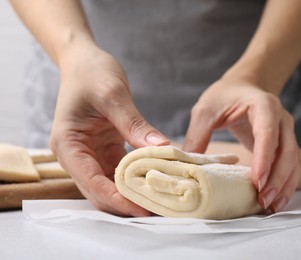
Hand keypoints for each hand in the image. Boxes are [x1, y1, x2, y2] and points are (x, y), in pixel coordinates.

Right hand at [50, 46, 168, 215]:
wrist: (84, 61)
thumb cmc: (91, 73)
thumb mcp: (113, 95)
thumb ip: (134, 124)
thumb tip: (161, 148)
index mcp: (68, 144)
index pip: (90, 181)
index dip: (116, 198)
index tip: (142, 208)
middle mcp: (76, 154)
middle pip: (98, 190)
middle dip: (125, 202)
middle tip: (156, 208)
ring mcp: (90, 154)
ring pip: (110, 184)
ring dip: (132, 193)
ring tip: (159, 199)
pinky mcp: (104, 150)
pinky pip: (120, 171)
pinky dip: (136, 178)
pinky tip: (155, 181)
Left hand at [183, 75, 300, 211]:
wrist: (242, 86)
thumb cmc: (224, 95)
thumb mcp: (205, 110)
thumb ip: (197, 135)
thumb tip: (188, 165)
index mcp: (263, 105)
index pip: (268, 133)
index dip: (264, 158)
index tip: (257, 181)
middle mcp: (281, 119)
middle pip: (288, 151)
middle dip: (277, 178)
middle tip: (263, 200)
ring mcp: (286, 131)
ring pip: (294, 162)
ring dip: (285, 185)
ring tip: (271, 206)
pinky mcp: (284, 143)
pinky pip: (291, 165)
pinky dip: (285, 183)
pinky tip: (275, 199)